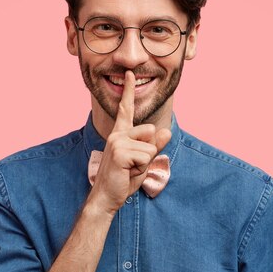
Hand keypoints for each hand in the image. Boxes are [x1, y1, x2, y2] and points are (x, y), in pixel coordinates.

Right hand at [89, 70, 170, 215]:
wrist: (106, 197)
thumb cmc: (123, 179)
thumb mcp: (143, 162)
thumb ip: (154, 147)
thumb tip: (166, 131)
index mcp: (121, 134)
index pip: (126, 109)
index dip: (128, 91)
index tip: (130, 74)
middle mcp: (118, 134)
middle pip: (151, 132)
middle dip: (149, 152)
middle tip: (133, 166)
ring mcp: (117, 141)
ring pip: (150, 147)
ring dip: (144, 163)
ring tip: (129, 170)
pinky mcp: (119, 151)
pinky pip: (146, 156)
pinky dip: (141, 168)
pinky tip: (127, 172)